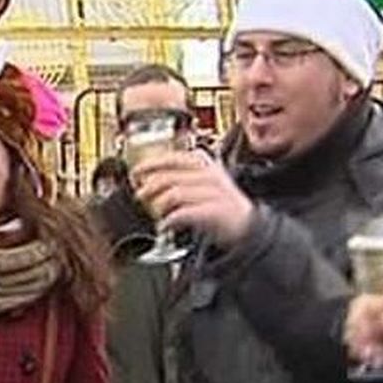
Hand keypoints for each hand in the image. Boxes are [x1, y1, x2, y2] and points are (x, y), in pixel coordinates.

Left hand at [133, 152, 253, 247]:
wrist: (246, 223)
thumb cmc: (217, 202)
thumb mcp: (200, 180)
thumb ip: (178, 175)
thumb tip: (146, 178)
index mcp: (203, 162)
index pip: (171, 158)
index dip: (150, 165)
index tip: (135, 173)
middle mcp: (208, 174)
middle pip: (168, 178)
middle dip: (149, 187)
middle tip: (140, 195)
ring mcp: (213, 192)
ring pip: (175, 194)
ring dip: (159, 204)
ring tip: (155, 212)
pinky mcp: (216, 211)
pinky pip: (185, 213)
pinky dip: (170, 219)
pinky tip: (166, 224)